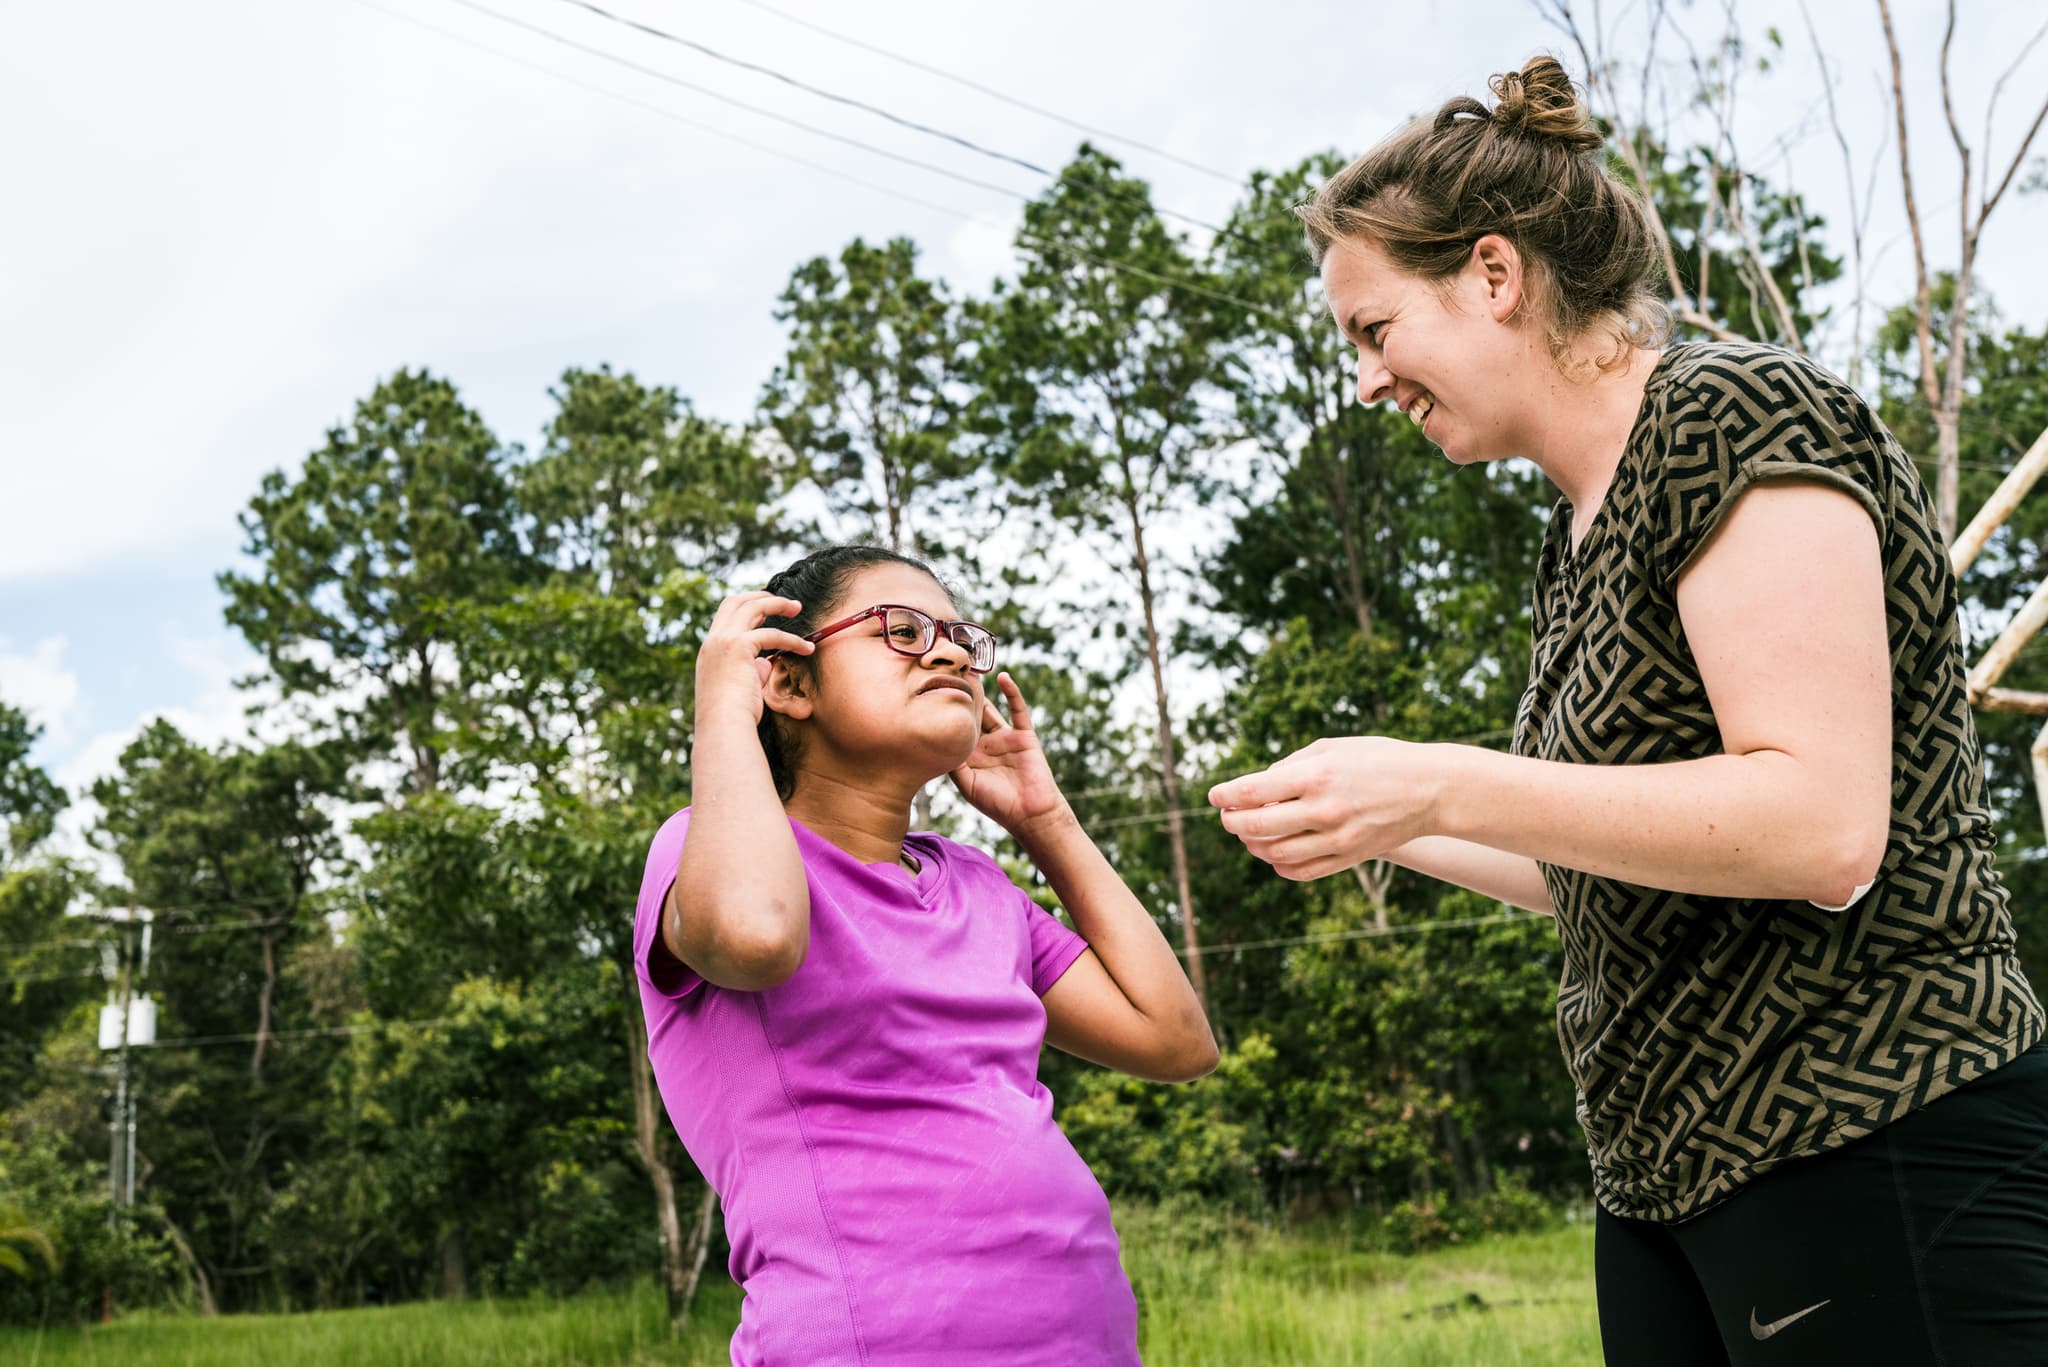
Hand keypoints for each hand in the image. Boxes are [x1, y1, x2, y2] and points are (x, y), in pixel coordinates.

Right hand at [695, 591, 813, 724]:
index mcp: (710, 650)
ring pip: (753, 607)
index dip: (746, 608)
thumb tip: (765, 662)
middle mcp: (713, 641)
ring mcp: (723, 641)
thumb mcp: (741, 688)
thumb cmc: (732, 716)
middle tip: (786, 604)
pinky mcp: (738, 647)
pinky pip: (771, 634)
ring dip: (778, 604)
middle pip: (735, 602)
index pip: (725, 616)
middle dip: (761, 597)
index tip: (766, 613)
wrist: (722, 726)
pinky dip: (792, 639)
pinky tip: (807, 648)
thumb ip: (752, 670)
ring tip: (798, 607)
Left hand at [949, 673, 1071, 838]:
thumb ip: (954, 763)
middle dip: (958, 698)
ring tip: (968, 671)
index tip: (926, 695)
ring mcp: (1004, 738)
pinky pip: (1017, 710)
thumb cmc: (998, 804)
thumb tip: (938, 739)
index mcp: (969, 757)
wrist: (1031, 814)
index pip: (953, 731)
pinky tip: (1002, 677)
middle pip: (969, 716)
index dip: (942, 715)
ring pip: (989, 709)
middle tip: (944, 674)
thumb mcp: (968, 784)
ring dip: (981, 692)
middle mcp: (985, 745)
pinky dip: (1012, 693)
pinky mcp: (1023, 735)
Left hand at [1208, 737, 1440, 880]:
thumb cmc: (1378, 759)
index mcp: (1316, 775)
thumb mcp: (1332, 748)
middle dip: (1232, 822)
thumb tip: (1258, 787)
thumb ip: (1291, 765)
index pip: (1252, 791)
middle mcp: (1323, 809)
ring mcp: (1336, 838)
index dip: (1225, 795)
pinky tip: (1274, 852)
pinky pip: (1301, 871)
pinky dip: (1279, 865)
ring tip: (1249, 834)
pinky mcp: (1348, 858)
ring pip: (1274, 853)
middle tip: (1227, 816)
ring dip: (1252, 845)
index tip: (1214, 796)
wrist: (1431, 789)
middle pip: (1255, 827)